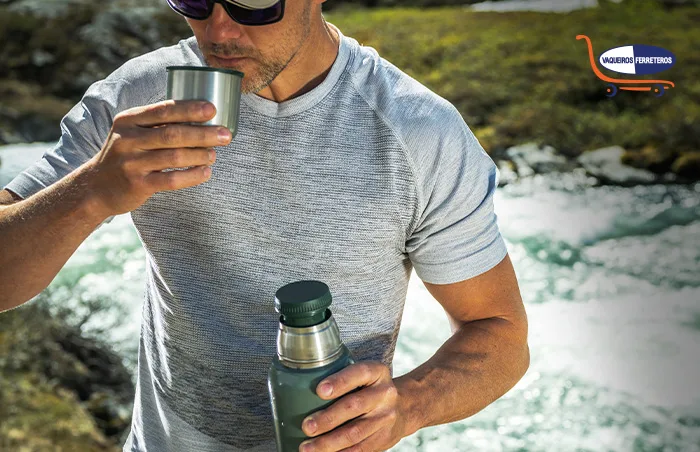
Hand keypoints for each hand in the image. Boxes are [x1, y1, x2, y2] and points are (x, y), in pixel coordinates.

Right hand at [85, 99, 232, 216]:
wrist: (96, 186)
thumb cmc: (126, 155)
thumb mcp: (131, 132)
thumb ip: (157, 124)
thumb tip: (201, 116)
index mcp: (128, 120)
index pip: (163, 110)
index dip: (190, 109)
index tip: (213, 109)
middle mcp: (128, 140)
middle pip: (173, 134)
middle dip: (203, 134)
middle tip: (226, 135)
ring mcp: (132, 163)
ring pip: (174, 157)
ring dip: (200, 155)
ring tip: (215, 154)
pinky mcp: (138, 185)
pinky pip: (171, 180)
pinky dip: (192, 176)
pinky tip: (206, 172)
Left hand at [299, 361, 408, 451]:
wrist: (405, 407)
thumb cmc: (371, 389)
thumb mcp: (365, 376)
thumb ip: (342, 379)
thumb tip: (298, 390)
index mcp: (377, 372)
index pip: (359, 373)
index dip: (339, 382)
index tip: (319, 390)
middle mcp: (384, 394)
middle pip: (354, 406)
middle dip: (328, 418)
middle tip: (306, 426)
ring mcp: (386, 418)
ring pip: (355, 432)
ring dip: (329, 442)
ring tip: (308, 448)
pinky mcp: (384, 438)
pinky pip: (360, 449)